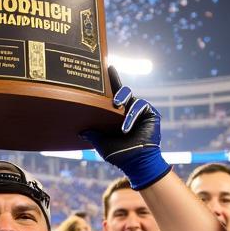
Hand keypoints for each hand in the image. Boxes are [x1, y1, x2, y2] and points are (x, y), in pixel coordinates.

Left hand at [82, 67, 169, 189]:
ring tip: (116, 105)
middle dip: (115, 82)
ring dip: (122, 99)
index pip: (112, 94)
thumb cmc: (119, 155)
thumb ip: (92, 135)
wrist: (137, 164)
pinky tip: (125, 128)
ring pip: (131, 96)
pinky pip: (140, 106)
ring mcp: (140, 110)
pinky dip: (131, 116)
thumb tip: (79, 131)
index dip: (111, 81)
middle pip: (123, 90)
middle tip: (108, 76)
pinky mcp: (151, 113)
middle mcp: (129, 109)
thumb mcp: (101, 143)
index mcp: (117, 114)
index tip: (107, 66)